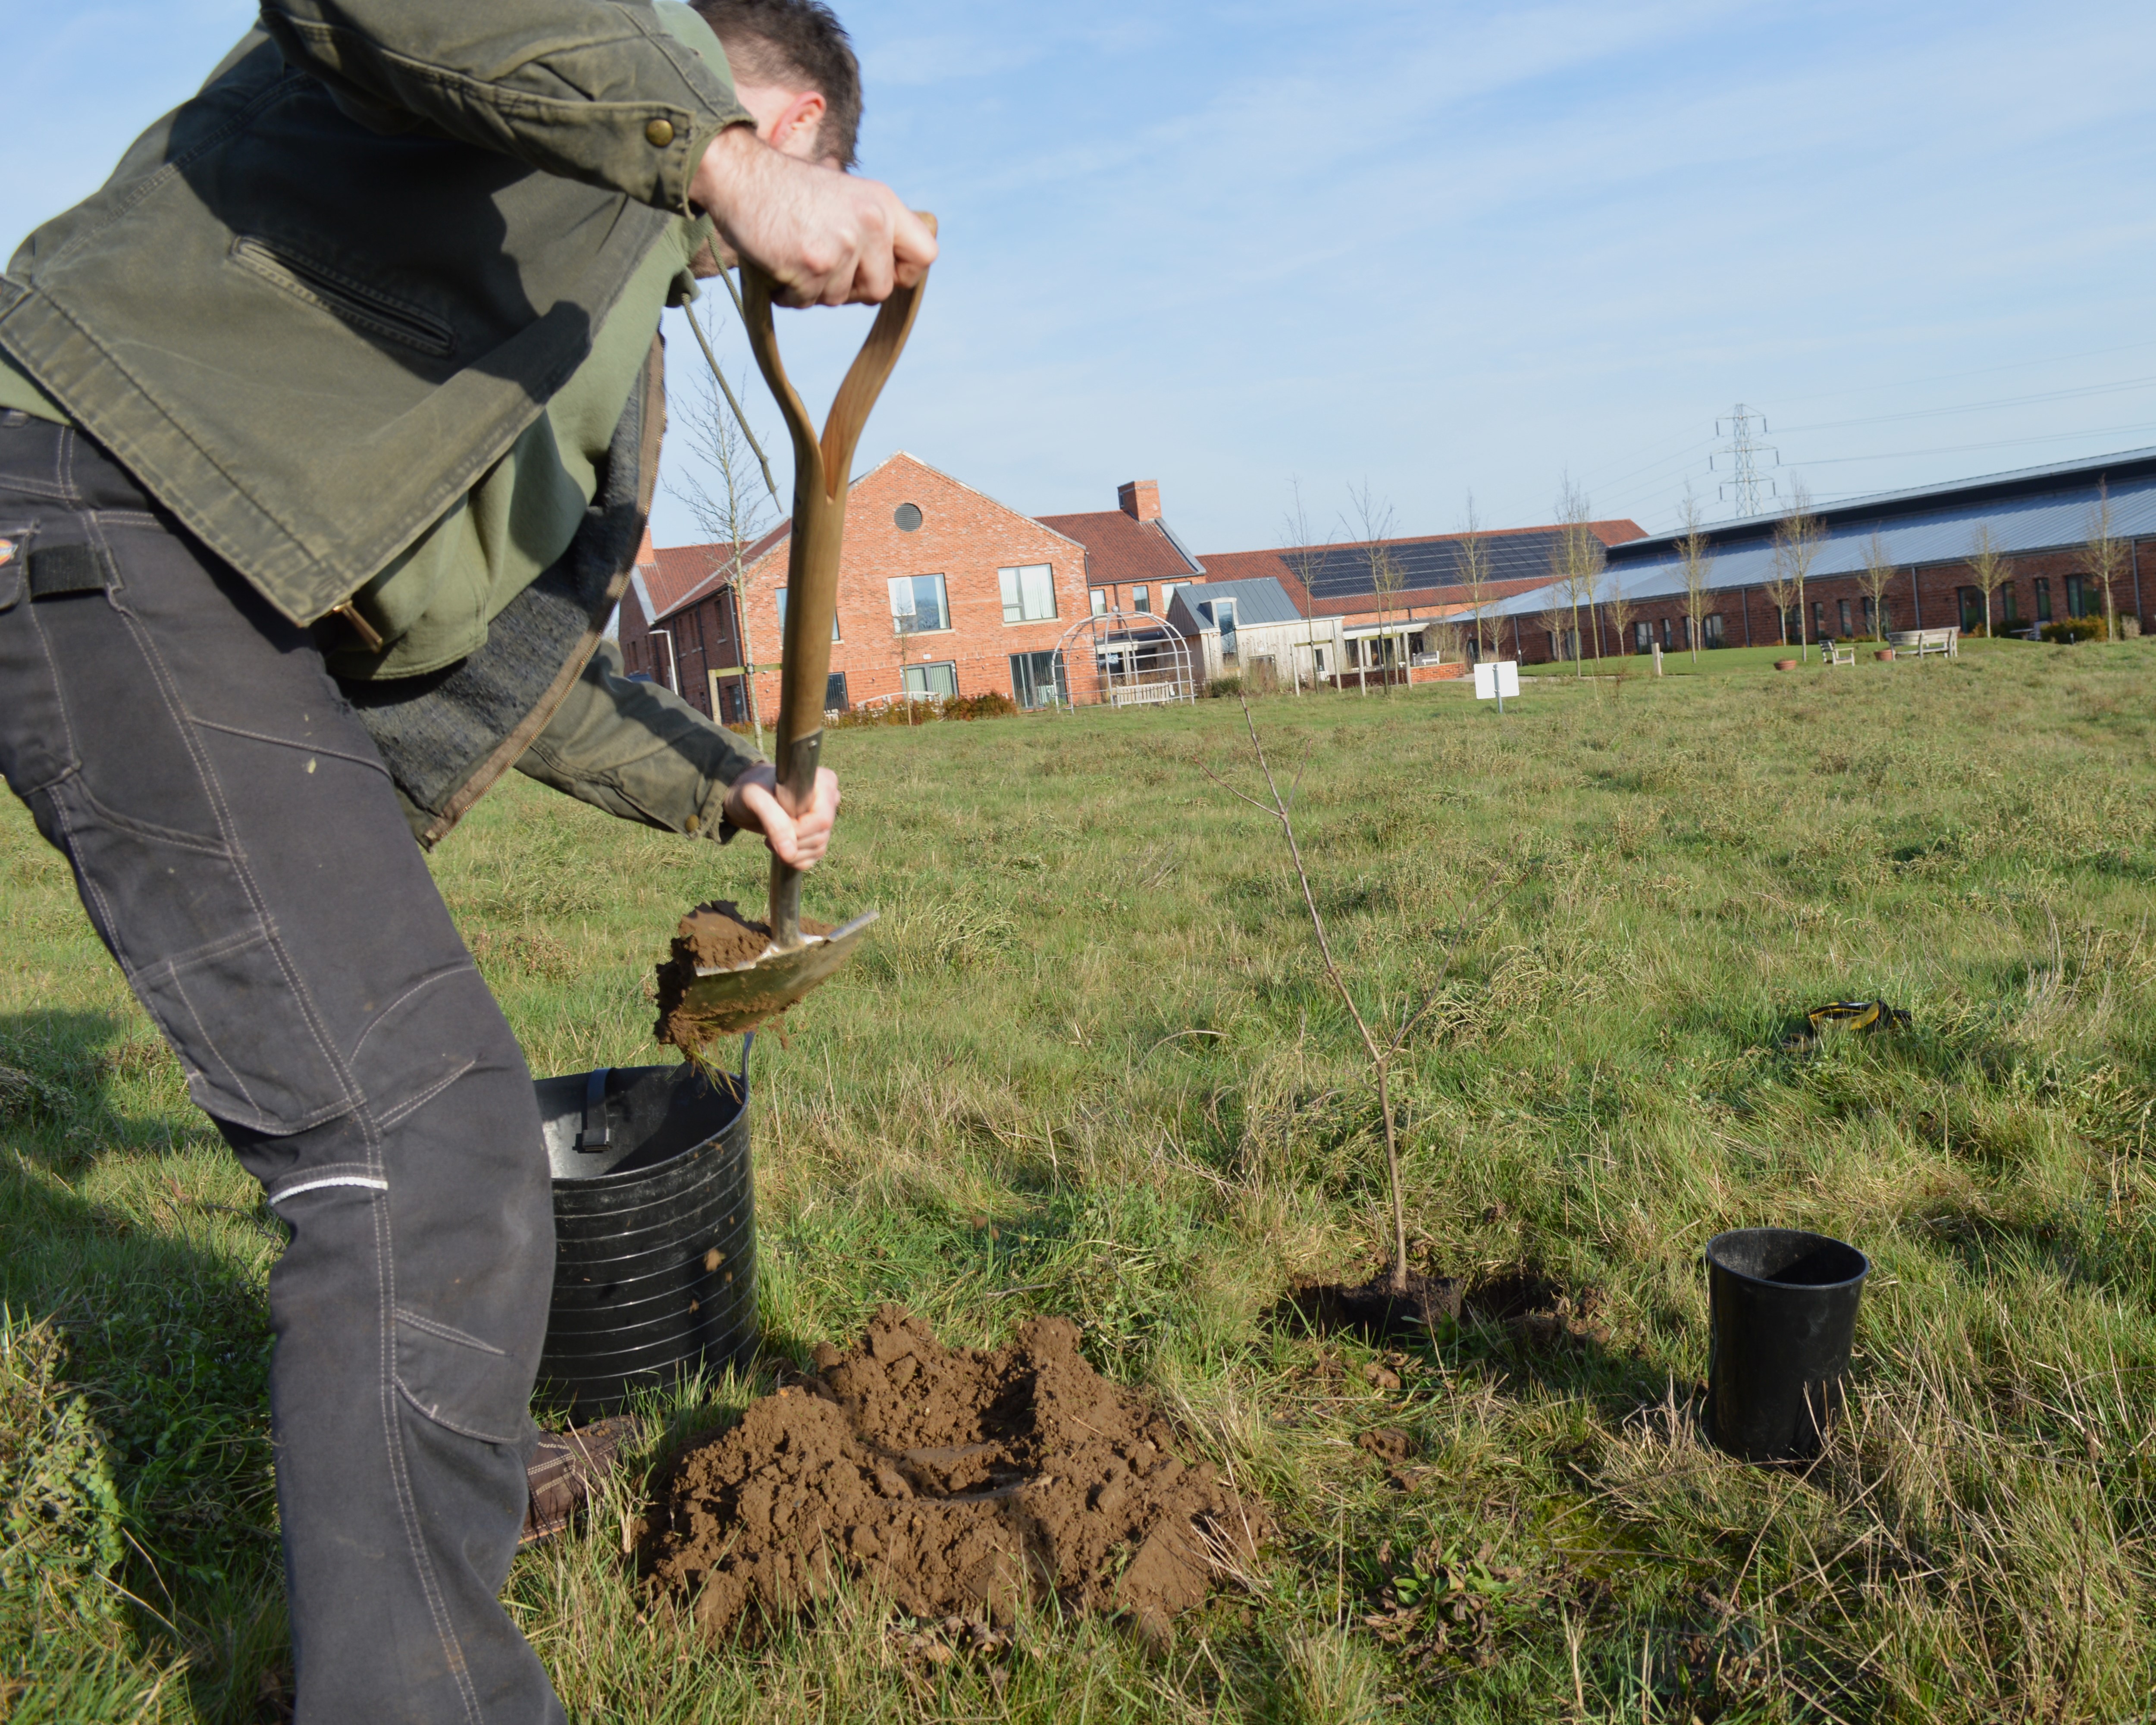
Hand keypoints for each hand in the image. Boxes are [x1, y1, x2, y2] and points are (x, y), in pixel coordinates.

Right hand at [689, 125, 936, 306]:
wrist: (739, 174)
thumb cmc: (787, 190)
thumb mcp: (845, 195)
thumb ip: (874, 227)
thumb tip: (903, 268)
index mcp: (883, 203)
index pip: (926, 254)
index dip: (904, 273)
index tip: (879, 271)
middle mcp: (871, 222)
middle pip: (881, 290)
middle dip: (851, 288)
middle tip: (822, 264)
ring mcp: (843, 244)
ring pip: (840, 298)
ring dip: (814, 288)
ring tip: (794, 253)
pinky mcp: (813, 264)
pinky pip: (807, 302)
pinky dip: (789, 293)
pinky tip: (777, 262)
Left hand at [722, 765, 838, 867]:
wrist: (746, 798)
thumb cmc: (750, 789)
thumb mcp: (755, 799)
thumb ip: (774, 823)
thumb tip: (789, 854)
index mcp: (824, 782)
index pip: (822, 820)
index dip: (799, 830)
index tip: (774, 822)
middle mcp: (830, 800)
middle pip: (821, 836)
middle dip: (791, 842)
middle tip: (768, 833)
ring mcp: (825, 818)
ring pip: (818, 849)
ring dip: (791, 853)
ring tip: (771, 838)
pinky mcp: (818, 834)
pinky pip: (814, 857)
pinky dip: (794, 859)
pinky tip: (779, 846)